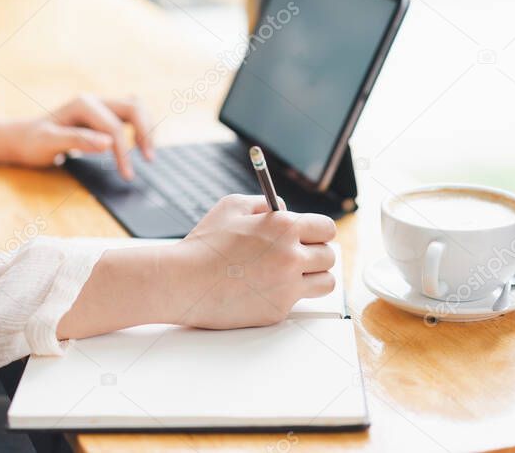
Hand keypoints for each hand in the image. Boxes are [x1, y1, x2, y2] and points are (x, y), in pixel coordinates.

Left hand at [2, 94, 153, 178]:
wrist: (23, 139)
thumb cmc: (33, 143)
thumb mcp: (49, 144)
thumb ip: (78, 140)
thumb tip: (109, 143)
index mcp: (83, 104)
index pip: (114, 127)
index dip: (123, 152)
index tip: (126, 175)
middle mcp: (94, 100)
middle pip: (133, 108)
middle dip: (145, 132)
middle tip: (149, 159)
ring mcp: (99, 106)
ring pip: (135, 107)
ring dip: (146, 127)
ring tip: (148, 153)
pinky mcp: (102, 115)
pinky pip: (130, 114)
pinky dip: (140, 127)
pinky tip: (140, 144)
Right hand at [169, 194, 336, 328]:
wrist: (184, 282)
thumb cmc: (205, 244)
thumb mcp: (232, 206)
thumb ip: (265, 204)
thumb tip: (284, 209)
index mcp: (284, 228)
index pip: (327, 228)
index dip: (318, 230)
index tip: (312, 234)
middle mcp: (292, 258)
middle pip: (329, 256)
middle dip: (316, 253)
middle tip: (300, 254)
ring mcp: (287, 287)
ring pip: (326, 282)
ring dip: (314, 277)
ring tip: (293, 273)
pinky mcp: (278, 310)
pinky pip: (297, 301)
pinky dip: (286, 295)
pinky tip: (265, 288)